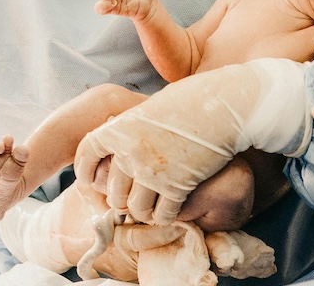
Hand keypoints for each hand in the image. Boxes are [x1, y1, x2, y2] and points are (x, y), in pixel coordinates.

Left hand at [74, 60, 308, 224]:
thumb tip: (122, 140)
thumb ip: (135, 127)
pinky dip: (166, 215)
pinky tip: (174, 207)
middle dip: (123, 197)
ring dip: (145, 210)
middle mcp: (131, 151)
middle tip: (135, 197)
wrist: (227, 105)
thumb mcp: (155, 106)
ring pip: (135, 209)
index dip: (86, 170)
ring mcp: (152, 171)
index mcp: (121, 127)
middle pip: (113, 190)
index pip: (86, 155)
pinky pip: (162, 215)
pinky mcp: (176, 187)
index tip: (91, 178)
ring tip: (155, 205)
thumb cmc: (195, 98)